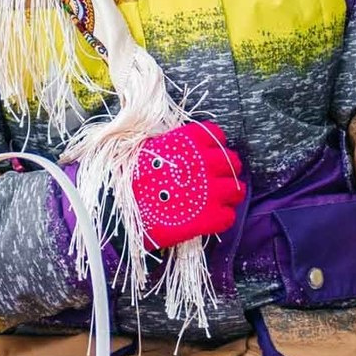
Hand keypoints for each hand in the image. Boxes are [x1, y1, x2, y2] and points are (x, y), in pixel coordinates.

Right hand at [130, 120, 246, 248]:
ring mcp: (210, 191)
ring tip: (217, 201)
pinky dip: (222, 218)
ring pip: (237, 190)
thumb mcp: (149, 149)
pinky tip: (210, 219)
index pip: (218, 137)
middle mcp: (205, 162)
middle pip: (233, 163)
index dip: (215, 147)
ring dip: (229, 195)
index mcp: (190, 143)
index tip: (208, 156)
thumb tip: (183, 149)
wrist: (118, 210)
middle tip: (216, 181)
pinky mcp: (210, 217)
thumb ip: (172, 146)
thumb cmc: (129, 178)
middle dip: (227, 171)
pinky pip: (229, 216)